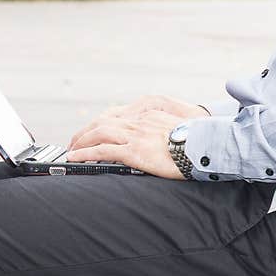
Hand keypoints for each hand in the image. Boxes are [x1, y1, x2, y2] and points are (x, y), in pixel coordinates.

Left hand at [66, 96, 209, 178]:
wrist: (204, 146)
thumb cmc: (196, 143)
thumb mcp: (177, 131)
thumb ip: (162, 133)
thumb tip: (158, 145)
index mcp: (148, 116)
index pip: (116, 117)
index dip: (100, 125)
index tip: (91, 133)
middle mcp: (139, 122)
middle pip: (103, 122)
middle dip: (85, 133)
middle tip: (74, 143)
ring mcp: (135, 135)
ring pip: (99, 133)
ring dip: (81, 142)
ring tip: (71, 152)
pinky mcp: (134, 150)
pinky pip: (102, 150)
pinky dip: (86, 154)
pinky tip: (76, 159)